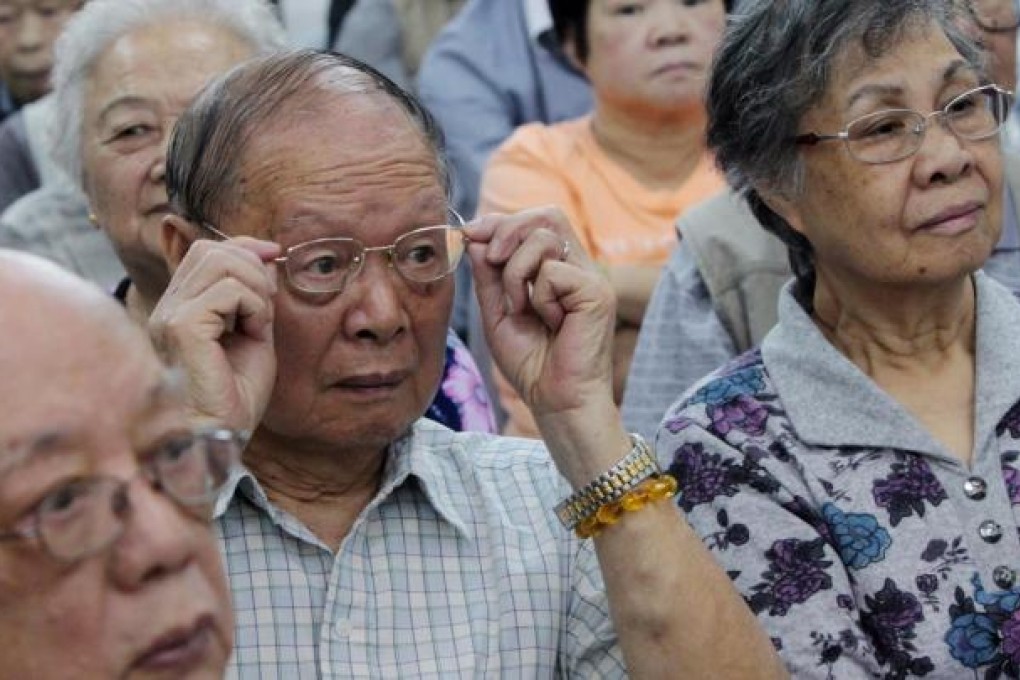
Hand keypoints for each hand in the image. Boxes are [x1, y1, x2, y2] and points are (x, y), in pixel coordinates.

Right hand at [149, 237, 279, 433]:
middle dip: (253, 266)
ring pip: (219, 262)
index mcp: (181, 307)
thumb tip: (266, 256)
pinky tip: (252, 334)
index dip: (245, 246)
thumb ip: (256, 297)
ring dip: (254, 288)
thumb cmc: (235, 396)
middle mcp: (168, 307)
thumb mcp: (254, 334)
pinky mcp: (181, 328)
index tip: (276, 255)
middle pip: (211, 250)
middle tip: (266, 306)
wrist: (222, 435)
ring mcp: (170, 316)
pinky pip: (227, 291)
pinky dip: (252, 307)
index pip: (206, 251)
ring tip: (258, 323)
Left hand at [466, 207, 627, 483]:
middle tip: (490, 259)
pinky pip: (552, 272)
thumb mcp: (498, 311)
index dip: (501, 221)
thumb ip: (489, 274)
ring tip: (521, 308)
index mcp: (559, 268)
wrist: (556, 401)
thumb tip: (475, 235)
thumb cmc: (532, 363)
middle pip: (547, 216)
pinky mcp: (597, 292)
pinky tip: (550, 323)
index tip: (470, 233)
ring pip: (545, 237)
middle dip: (508, 230)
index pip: (536, 221)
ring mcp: (591, 278)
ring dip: (516, 272)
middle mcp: (579, 267)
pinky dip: (537, 297)